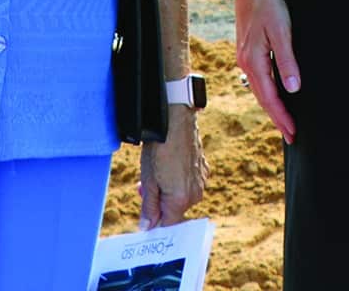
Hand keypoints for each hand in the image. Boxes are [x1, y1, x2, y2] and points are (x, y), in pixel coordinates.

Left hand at [139, 105, 206, 228]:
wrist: (175, 121)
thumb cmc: (159, 149)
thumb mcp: (148, 180)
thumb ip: (149, 207)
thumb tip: (147, 227)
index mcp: (180, 200)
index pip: (168, 225)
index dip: (154, 221)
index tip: (145, 215)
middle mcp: (195, 195)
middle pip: (174, 210)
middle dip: (159, 203)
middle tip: (143, 187)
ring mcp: (202, 182)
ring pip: (181, 196)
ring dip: (168, 191)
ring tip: (156, 172)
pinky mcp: (204, 169)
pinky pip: (190, 183)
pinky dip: (179, 180)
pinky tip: (170, 164)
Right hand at [233, 0, 300, 141]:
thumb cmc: (267, 6)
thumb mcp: (281, 32)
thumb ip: (287, 61)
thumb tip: (293, 88)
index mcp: (253, 61)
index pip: (269, 97)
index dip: (281, 116)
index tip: (293, 132)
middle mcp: (246, 63)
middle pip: (262, 98)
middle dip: (277, 118)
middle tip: (291, 135)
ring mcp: (245, 58)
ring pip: (259, 90)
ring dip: (272, 107)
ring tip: (284, 121)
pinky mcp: (248, 52)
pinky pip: (258, 80)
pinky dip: (267, 93)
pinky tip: (274, 95)